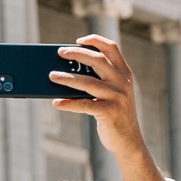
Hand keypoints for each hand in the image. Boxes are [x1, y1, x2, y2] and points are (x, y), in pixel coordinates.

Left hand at [49, 34, 147, 151]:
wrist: (129, 140)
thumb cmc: (114, 113)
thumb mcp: (112, 93)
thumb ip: (98, 80)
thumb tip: (67, 70)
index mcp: (124, 73)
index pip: (111, 48)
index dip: (94, 41)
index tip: (78, 40)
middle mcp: (122, 82)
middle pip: (97, 60)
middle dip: (76, 54)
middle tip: (60, 53)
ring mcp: (117, 97)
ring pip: (87, 82)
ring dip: (66, 78)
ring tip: (51, 76)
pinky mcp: (109, 112)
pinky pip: (84, 105)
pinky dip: (68, 104)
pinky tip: (56, 103)